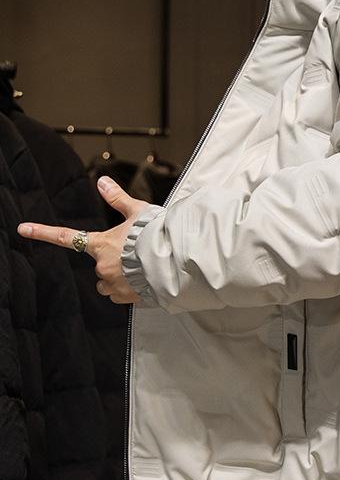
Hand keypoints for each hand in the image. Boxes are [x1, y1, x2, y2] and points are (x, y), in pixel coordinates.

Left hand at [17, 176, 150, 304]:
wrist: (176, 260)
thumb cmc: (157, 235)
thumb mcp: (138, 212)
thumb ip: (119, 199)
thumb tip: (102, 182)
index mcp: (101, 245)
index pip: (66, 237)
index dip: (43, 232)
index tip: (24, 229)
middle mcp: (103, 267)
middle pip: (99, 267)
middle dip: (113, 263)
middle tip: (134, 255)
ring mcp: (115, 285)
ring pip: (109, 285)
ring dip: (119, 279)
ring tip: (140, 270)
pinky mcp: (129, 297)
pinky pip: (123, 296)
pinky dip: (132, 290)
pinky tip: (146, 281)